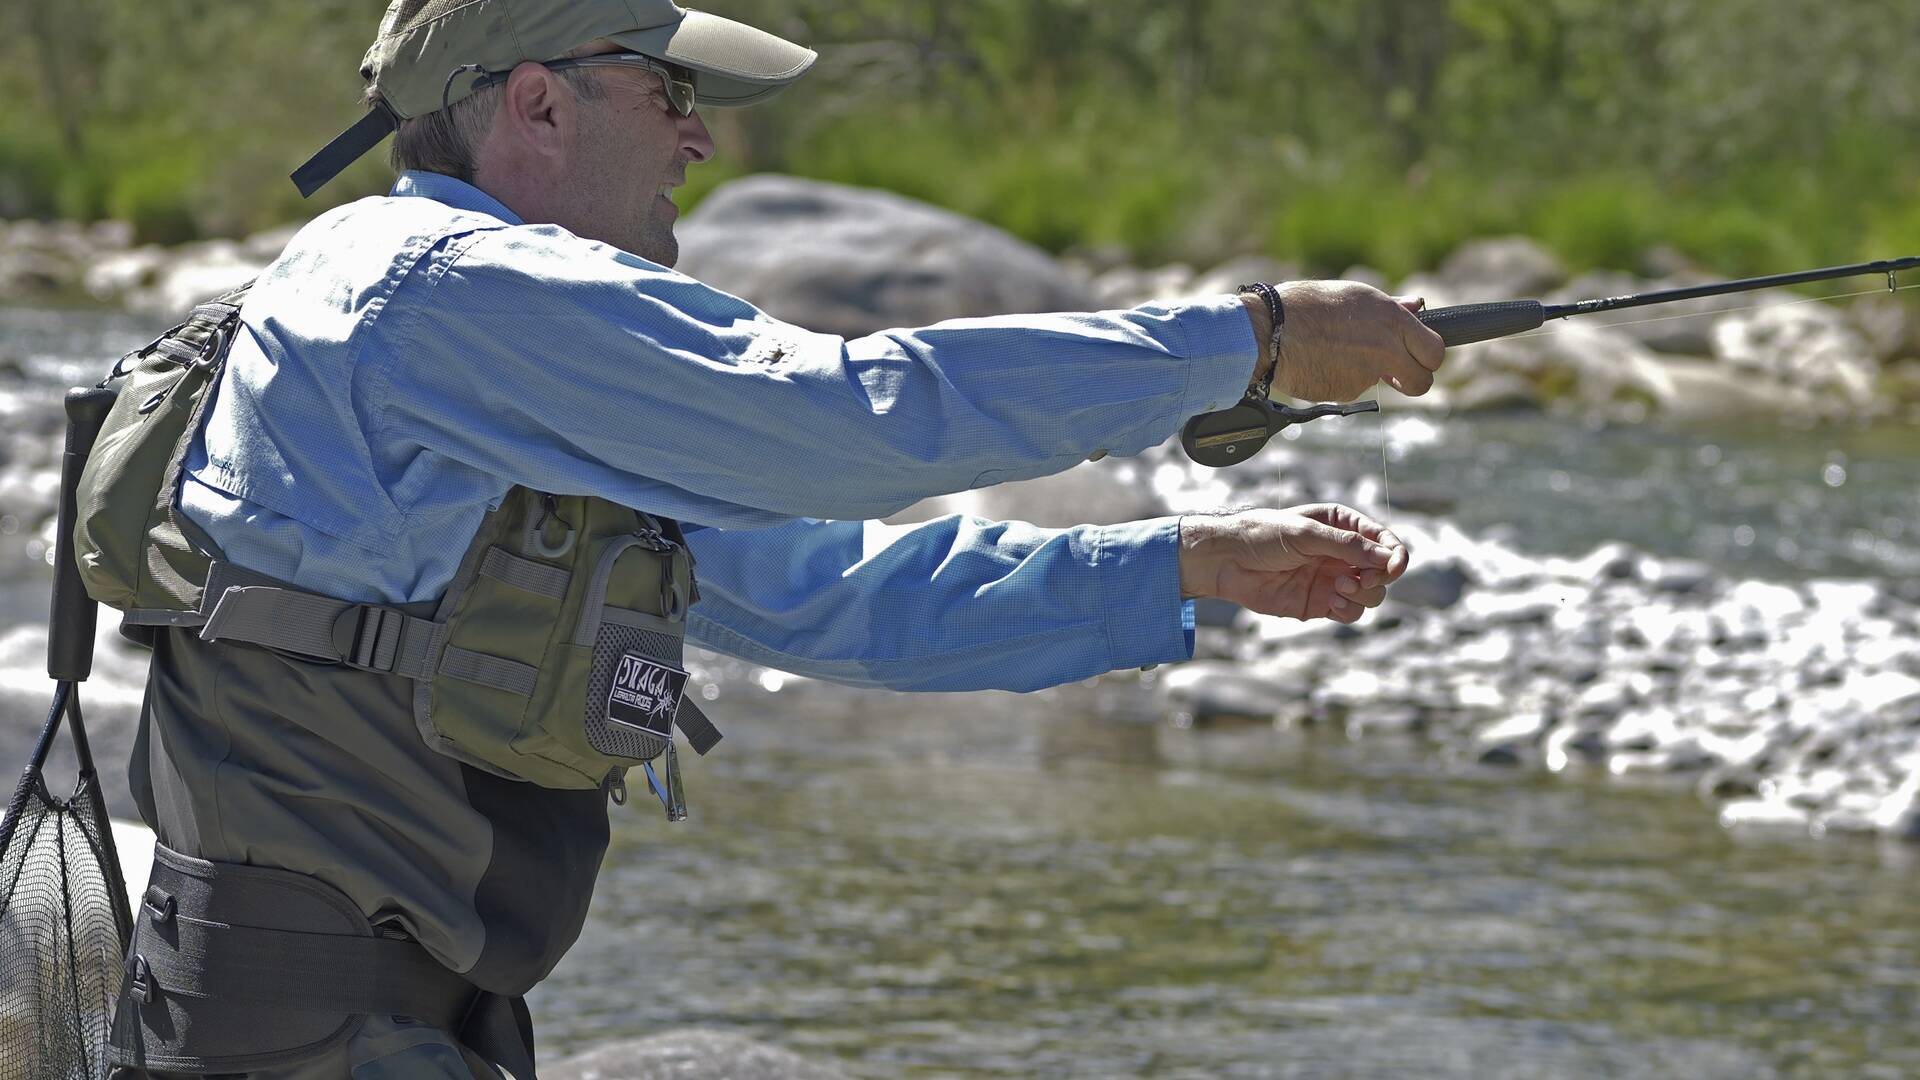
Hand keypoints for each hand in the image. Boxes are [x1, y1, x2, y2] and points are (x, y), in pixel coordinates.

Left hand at [1178, 504, 1408, 622]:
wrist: (1226, 562)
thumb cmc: (1262, 536)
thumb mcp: (1306, 533)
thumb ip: (1347, 546)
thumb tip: (1387, 558)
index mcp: (1342, 526)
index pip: (1383, 540)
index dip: (1396, 554)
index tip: (1395, 567)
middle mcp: (1342, 554)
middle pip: (1383, 571)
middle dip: (1379, 578)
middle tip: (1359, 581)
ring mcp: (1333, 579)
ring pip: (1371, 595)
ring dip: (1364, 595)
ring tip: (1339, 590)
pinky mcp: (1320, 603)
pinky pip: (1350, 612)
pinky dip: (1349, 611)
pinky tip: (1331, 604)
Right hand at [1259, 280, 1442, 400]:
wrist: (1268, 331)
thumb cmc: (1306, 304)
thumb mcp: (1353, 295)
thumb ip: (1390, 308)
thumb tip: (1416, 307)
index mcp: (1392, 321)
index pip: (1435, 351)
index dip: (1429, 358)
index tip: (1418, 357)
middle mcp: (1385, 350)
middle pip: (1422, 383)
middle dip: (1412, 381)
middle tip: (1396, 374)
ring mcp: (1365, 376)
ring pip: (1378, 384)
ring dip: (1363, 373)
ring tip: (1333, 350)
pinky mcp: (1344, 393)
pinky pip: (1349, 389)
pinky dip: (1338, 379)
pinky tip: (1319, 360)